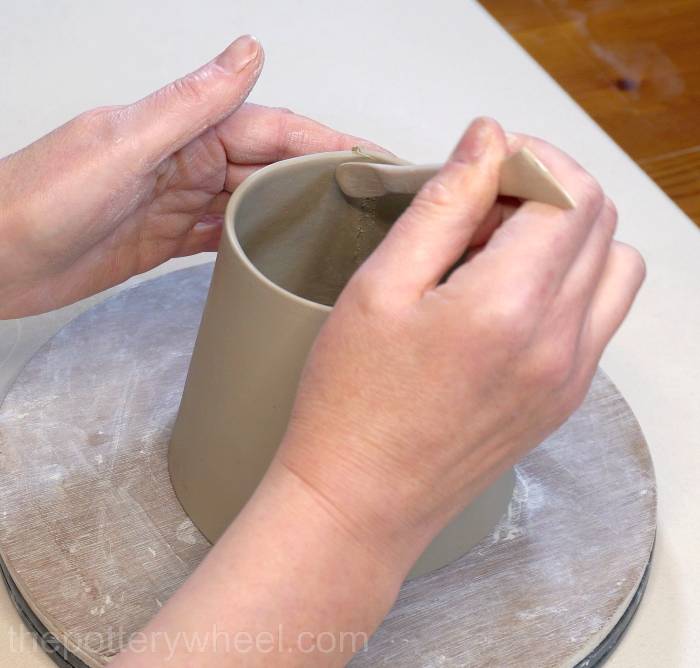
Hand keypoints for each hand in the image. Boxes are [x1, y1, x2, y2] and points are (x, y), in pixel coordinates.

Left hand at [0, 35, 375, 318]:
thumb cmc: (38, 199)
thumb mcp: (123, 145)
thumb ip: (190, 104)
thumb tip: (247, 52)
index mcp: (181, 131)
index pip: (273, 132)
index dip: (327, 142)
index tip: (373, 158)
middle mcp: (186, 163)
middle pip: (271, 168)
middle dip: (322, 180)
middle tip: (372, 202)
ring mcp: (178, 203)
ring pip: (251, 203)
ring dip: (293, 212)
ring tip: (341, 228)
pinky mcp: (166, 240)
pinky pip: (223, 237)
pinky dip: (253, 242)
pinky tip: (278, 252)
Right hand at [277, 118, 645, 573]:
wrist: (363, 499)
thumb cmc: (353, 402)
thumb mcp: (380, 287)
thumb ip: (444, 205)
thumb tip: (488, 141)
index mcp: (509, 307)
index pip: (567, 193)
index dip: (529, 157)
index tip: (485, 160)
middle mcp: (560, 343)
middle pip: (598, 221)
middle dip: (547, 188)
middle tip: (481, 201)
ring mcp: (571, 376)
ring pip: (611, 267)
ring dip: (566, 235)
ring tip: (498, 249)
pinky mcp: (565, 398)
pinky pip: (598, 316)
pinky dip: (568, 282)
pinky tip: (506, 296)